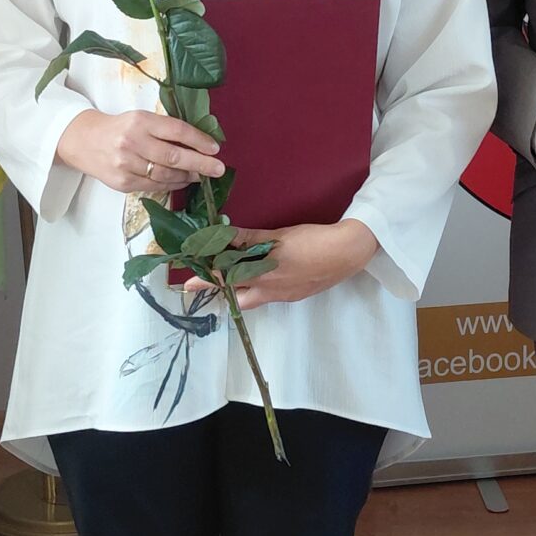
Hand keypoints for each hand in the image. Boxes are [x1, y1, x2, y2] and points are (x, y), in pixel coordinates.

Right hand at [57, 106, 224, 197]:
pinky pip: (154, 186)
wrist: (83, 141)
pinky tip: (182, 181)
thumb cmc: (120, 128)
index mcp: (140, 121)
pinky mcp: (122, 182)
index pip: (176, 131)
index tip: (215, 149)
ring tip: (201, 175)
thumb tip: (200, 144)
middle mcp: (132, 142)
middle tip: (218, 169)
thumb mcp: (141, 119)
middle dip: (200, 164)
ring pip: (165, 175)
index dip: (199, 140)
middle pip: (173, 157)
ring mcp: (126, 164)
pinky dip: (172, 185)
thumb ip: (165, 129)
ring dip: (188, 176)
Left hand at [189, 219, 379, 311]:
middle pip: (238, 299)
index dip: (207, 280)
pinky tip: (265, 276)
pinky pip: (270, 296)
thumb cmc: (313, 241)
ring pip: (254, 300)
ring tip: (237, 278)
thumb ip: (250, 237)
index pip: (226, 279)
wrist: (347, 253)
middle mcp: (270, 290)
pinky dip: (260, 288)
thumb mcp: (279, 236)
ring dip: (242, 292)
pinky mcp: (296, 295)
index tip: (189, 284)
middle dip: (223, 293)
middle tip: (212, 283)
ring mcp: (284, 296)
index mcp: (263, 274)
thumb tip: (225, 235)